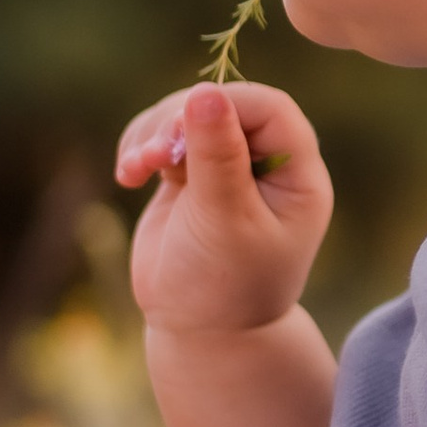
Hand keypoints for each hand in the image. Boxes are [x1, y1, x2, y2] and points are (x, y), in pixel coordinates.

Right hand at [116, 80, 333, 335]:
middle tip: (154, 157)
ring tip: (135, 168)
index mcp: (297, 176)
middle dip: (179, 122)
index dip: (225, 106)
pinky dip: (141, 147)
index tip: (181, 132)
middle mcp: (268, 165)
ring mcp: (228, 168)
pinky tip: (128, 175)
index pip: (269, 108)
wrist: (198, 333)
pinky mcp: (190, 177)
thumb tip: (205, 93)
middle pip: (224, 105)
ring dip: (154, 132)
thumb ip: (216, 157)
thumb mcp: (223, 220)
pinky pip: (163, 137)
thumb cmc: (222, 284)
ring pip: (188, 115)